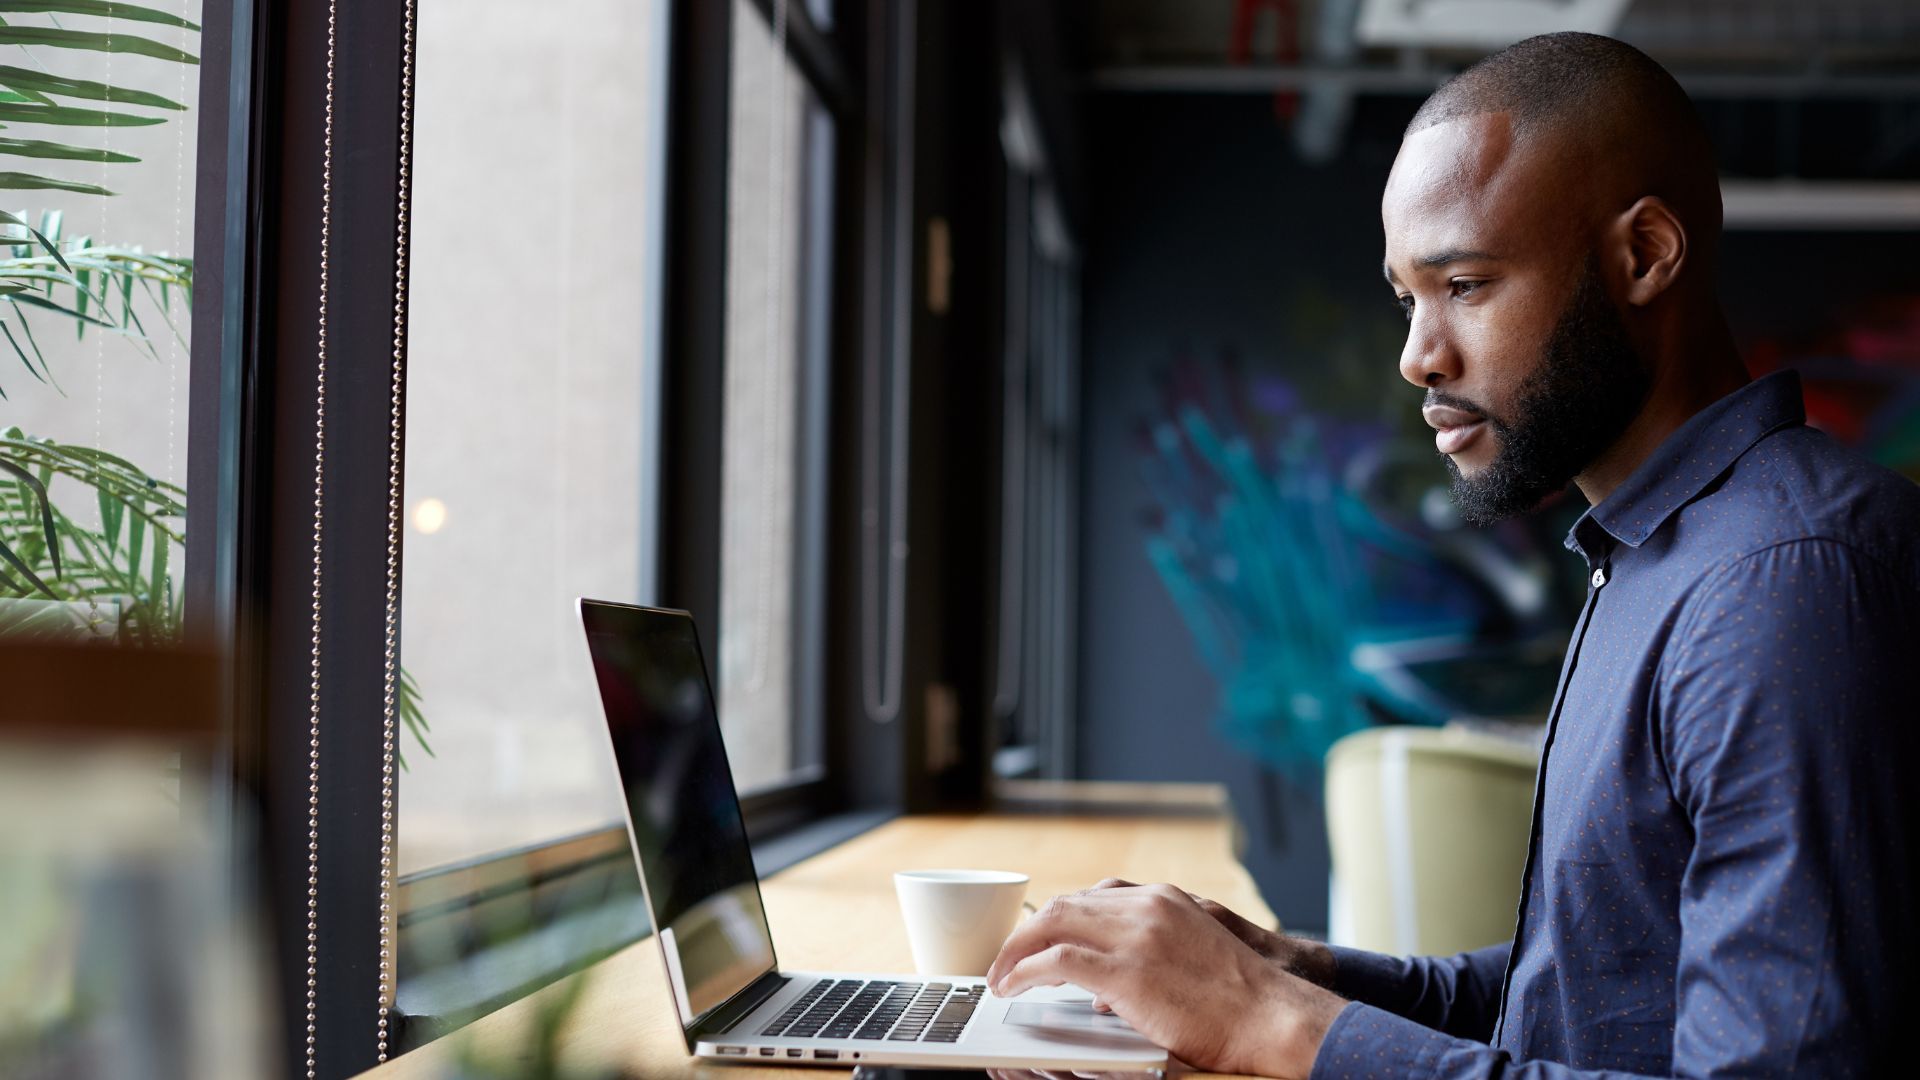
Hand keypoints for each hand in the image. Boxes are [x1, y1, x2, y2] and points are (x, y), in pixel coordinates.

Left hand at [986, 883, 1347, 1078]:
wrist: (1272, 1016)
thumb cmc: (1240, 1002)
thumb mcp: (1194, 958)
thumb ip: (1149, 959)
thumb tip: (1104, 996)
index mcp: (1163, 900)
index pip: (1094, 896)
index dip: (1060, 917)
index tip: (1042, 938)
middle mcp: (1146, 908)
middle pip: (1066, 904)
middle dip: (1029, 931)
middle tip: (1008, 957)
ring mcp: (1135, 936)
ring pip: (1053, 923)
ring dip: (1018, 949)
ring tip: (1001, 974)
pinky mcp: (1126, 972)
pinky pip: (1056, 962)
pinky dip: (1024, 971)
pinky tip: (1013, 986)